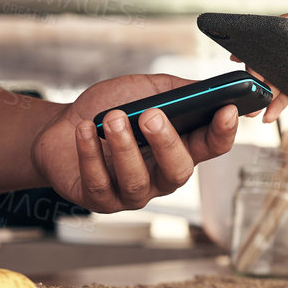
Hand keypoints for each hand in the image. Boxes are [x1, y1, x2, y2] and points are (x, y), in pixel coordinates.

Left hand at [33, 73, 238, 212]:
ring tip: (112, 118)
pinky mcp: (100, 200)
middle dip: (167, 143)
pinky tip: (85, 130)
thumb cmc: (108, 108)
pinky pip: (100, 184)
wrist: (60, 127)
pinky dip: (90, 154)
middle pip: (178, 171)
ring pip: (138, 182)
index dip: (223, 132)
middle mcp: (160, 175)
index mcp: (180, 147)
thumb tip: (211, 87)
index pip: (211, 146)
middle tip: (150, 115)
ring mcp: (132, 192)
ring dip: (124, 148)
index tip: (226, 109)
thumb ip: (179, 90)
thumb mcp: (147, 90)